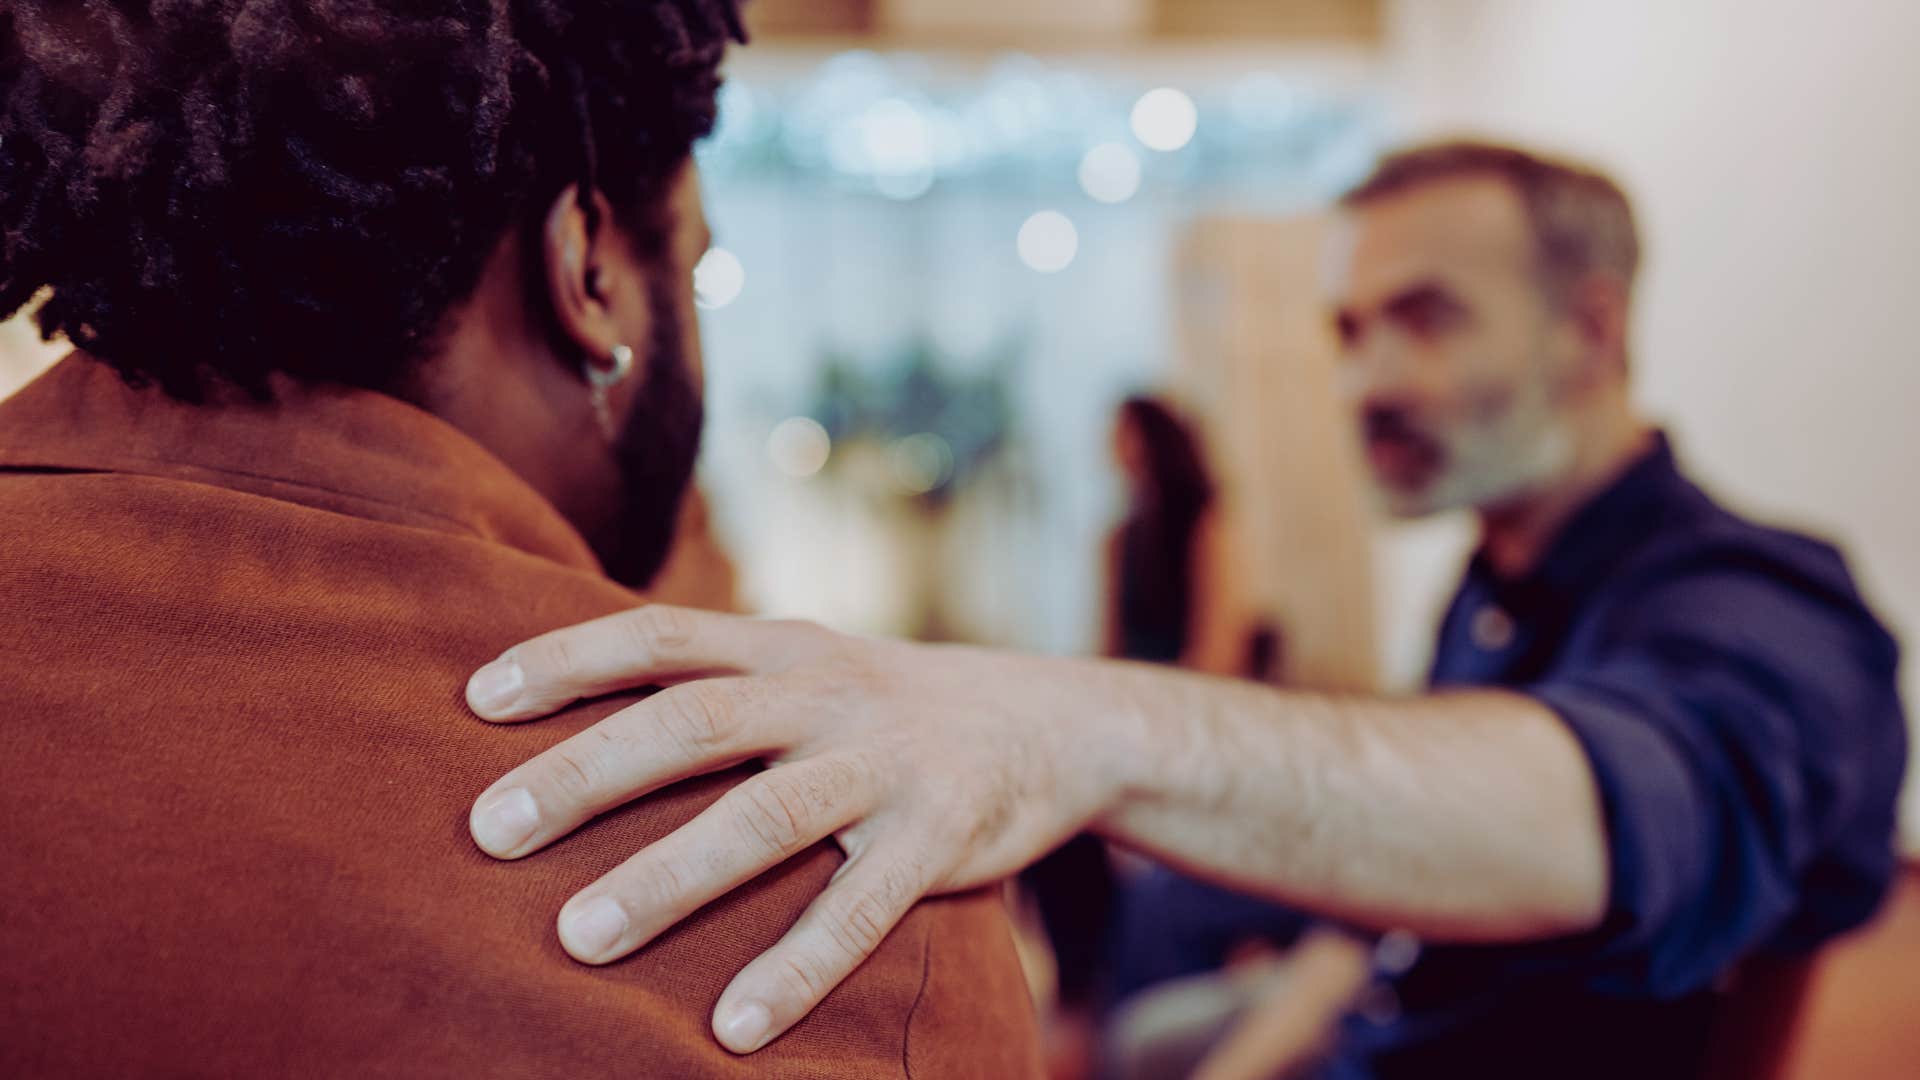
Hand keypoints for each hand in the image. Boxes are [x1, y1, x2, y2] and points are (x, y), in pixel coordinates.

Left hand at [464, 605, 1143, 1053]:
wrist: (1052, 722)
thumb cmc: (888, 709)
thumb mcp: (811, 665)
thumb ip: (719, 679)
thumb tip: (571, 715)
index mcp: (786, 646)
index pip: (662, 635)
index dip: (568, 658)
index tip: (477, 700)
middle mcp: (830, 692)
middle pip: (693, 720)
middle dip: (586, 774)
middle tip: (490, 830)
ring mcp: (886, 765)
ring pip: (765, 816)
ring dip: (667, 876)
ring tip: (579, 938)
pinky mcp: (939, 839)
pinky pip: (859, 911)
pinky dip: (795, 968)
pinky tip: (732, 1027)